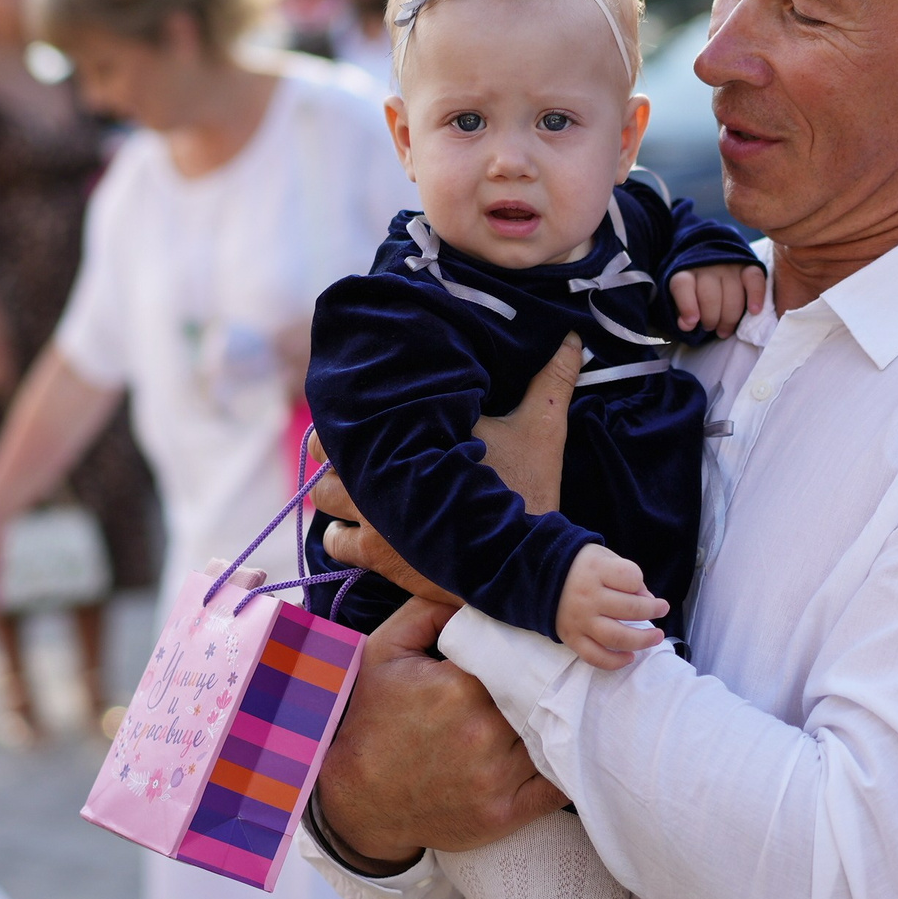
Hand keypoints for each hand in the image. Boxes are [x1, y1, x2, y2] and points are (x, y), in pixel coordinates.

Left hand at [312, 334, 582, 594]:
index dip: (351, 404)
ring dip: (335, 488)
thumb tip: (574, 338)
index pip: (358, 406)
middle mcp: (384, 470)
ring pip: (323, 492)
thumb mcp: (542, 430)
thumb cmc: (528, 490)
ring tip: (353, 485)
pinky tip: (358, 529)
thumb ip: (552, 381)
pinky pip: (335, 541)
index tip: (360, 407)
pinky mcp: (377, 554)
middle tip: (356, 446)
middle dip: (336, 445)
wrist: (524, 560)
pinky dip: (341, 536)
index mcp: (416, 431)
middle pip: (325, 445)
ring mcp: (375, 514)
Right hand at [314, 597, 567, 868]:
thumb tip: (471, 590)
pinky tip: (567, 749)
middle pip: (542, 697)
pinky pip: (557, 786)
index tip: (545, 647)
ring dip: (561, 722)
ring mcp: (496, 778)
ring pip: (552, 737)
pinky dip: (567, 766)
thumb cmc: (371, 718)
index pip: (522, 658)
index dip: (535, 651)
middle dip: (553, 685)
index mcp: (460, 688)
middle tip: (569, 673)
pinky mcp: (505, 814)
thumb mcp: (384, 651)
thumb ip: (427, 611)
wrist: (356, 799)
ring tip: (571, 706)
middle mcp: (483, 733)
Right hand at [555, 544, 668, 668]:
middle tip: (662, 609)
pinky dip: (615, 662)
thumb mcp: (604, 557)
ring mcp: (579, 620)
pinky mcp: (571, 638)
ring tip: (656, 637)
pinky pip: (595, 657)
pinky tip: (630, 657)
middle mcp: (587, 596)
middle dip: (652, 611)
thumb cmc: (581, 567)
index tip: (639, 587)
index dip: (640, 583)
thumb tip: (648, 600)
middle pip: (630, 609)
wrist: (540, 577)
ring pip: (617, 638)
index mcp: (595, 570)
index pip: (631, 578)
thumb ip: (627, 574)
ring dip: (642, 640)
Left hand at [668, 263, 765, 336]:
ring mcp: (729, 265)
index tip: (691, 323)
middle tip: (711, 328)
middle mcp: (707, 265)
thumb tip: (687, 325)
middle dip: (711, 319)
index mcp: (685, 272)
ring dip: (729, 318)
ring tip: (725, 330)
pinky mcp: (748, 266)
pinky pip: (755, 279)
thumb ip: (682, 312)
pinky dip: (756, 296)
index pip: (683, 285)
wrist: (712, 263)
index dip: (687, 306)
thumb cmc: (695, 290)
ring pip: (732, 294)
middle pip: (710, 296)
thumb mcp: (682, 299)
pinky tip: (754, 311)